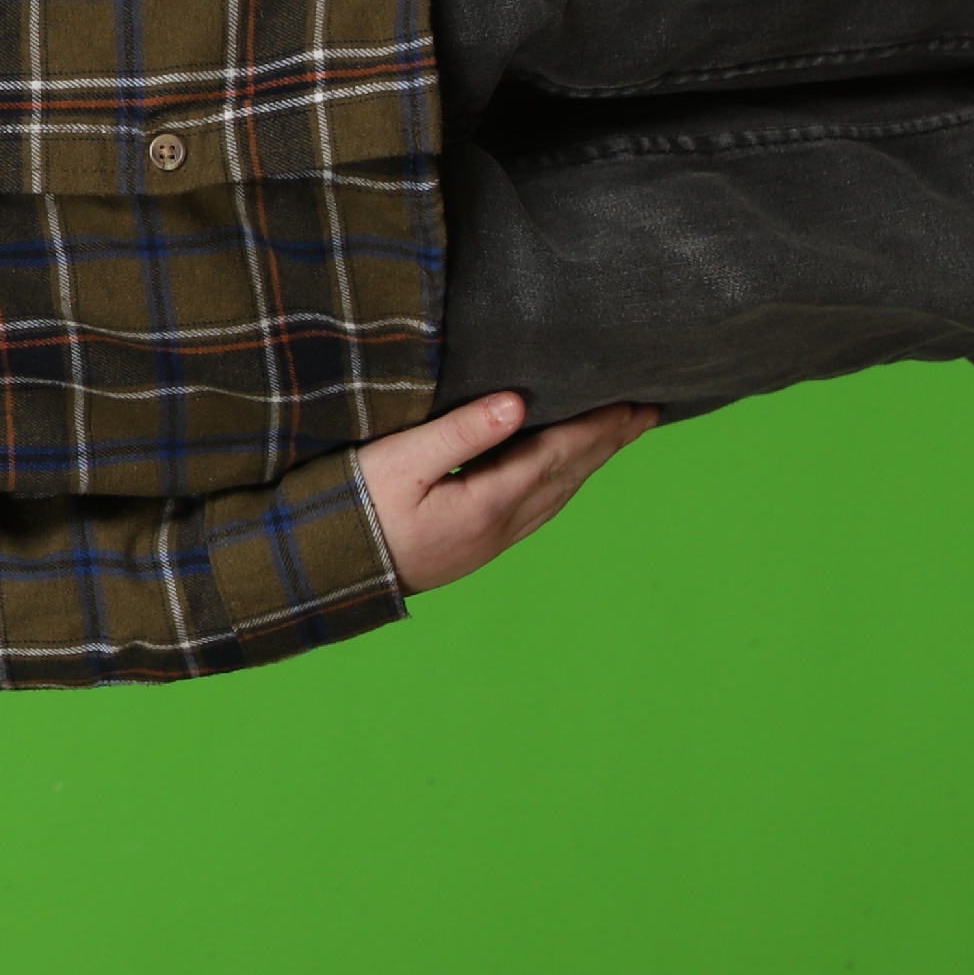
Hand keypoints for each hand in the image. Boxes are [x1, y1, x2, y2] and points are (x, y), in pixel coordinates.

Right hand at [356, 390, 659, 593]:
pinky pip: (537, 509)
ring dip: (589, 463)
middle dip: (608, 442)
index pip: (559, 455)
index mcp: (489, 502)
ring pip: (557, 496)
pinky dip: (562, 483)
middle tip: (646, 413)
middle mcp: (501, 526)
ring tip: (615, 438)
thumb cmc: (354, 508)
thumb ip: (461, 432)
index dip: (598, 428)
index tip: (633, 402)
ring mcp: (491, 541)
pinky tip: (563, 475)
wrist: (327, 571)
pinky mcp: (475, 545)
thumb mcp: (401, 461)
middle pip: (569, 476)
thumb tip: (518, 403)